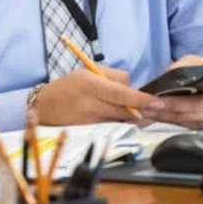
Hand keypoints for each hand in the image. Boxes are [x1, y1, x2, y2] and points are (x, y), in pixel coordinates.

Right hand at [30, 64, 164, 125]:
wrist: (44, 106)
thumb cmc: (69, 85)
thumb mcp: (89, 71)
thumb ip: (113, 76)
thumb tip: (132, 86)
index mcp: (92, 86)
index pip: (122, 94)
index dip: (142, 100)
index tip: (158, 102)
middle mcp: (91, 105)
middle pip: (124, 110)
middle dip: (143, 109)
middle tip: (157, 107)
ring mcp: (89, 121)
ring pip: (119, 120)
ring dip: (132, 116)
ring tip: (142, 111)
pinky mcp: (88, 131)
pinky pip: (110, 126)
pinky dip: (119, 122)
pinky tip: (124, 117)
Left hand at [143, 55, 202, 129]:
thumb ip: (187, 64)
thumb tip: (168, 72)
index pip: (196, 102)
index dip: (176, 103)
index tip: (158, 100)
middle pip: (183, 114)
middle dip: (160, 110)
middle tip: (141, 105)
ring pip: (178, 121)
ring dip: (158, 117)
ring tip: (139, 111)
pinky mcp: (198, 129)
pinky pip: (178, 125)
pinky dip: (162, 120)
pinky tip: (148, 116)